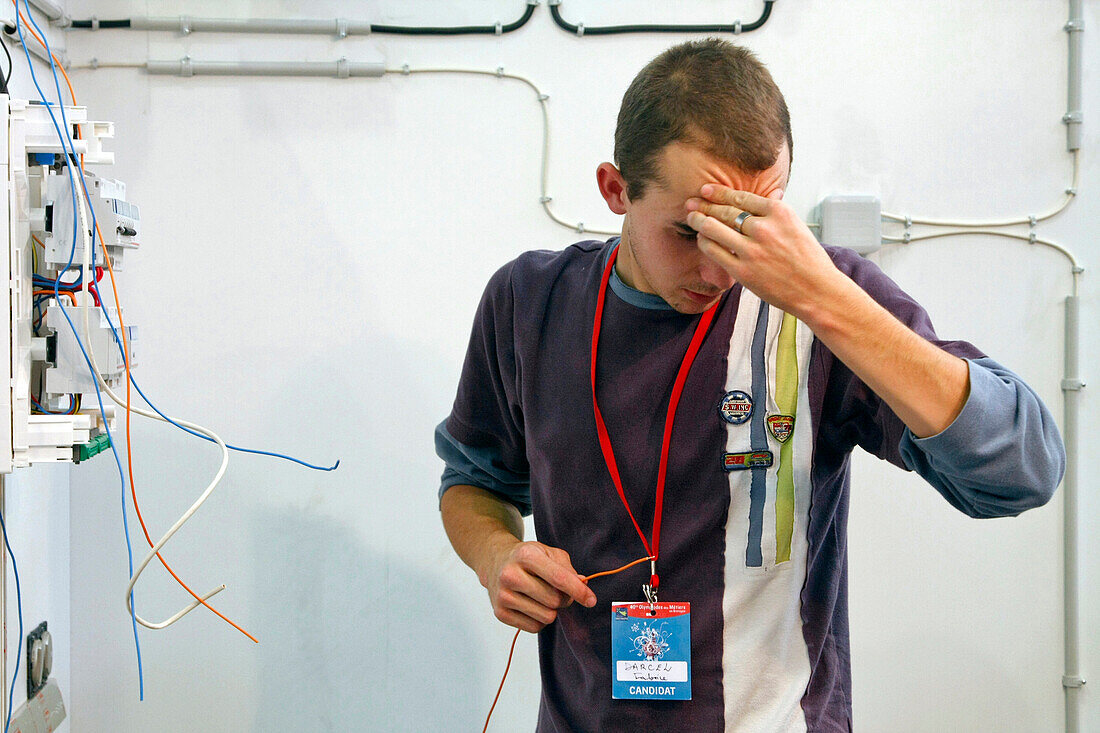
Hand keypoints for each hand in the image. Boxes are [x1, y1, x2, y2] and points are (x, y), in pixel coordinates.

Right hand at [478, 539, 596, 632]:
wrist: (496, 562)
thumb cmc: (526, 558)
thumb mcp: (548, 552)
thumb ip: (568, 569)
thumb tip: (582, 586)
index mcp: (526, 555)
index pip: (559, 578)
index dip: (579, 591)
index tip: (591, 600)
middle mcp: (511, 575)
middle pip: (555, 600)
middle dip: (563, 598)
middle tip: (556, 590)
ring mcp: (503, 595)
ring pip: (547, 616)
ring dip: (552, 610)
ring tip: (542, 597)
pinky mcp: (500, 613)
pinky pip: (535, 627)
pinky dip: (540, 619)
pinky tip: (532, 605)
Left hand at [685, 185, 844, 318]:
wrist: (816, 290)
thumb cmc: (808, 259)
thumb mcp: (797, 226)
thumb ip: (778, 211)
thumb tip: (771, 193)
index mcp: (779, 212)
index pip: (741, 197)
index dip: (720, 193)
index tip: (707, 190)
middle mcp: (764, 228)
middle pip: (725, 211)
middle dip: (704, 205)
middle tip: (691, 201)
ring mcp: (752, 250)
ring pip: (715, 228)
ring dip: (699, 220)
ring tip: (691, 216)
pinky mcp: (743, 270)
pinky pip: (714, 251)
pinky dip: (704, 242)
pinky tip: (701, 238)